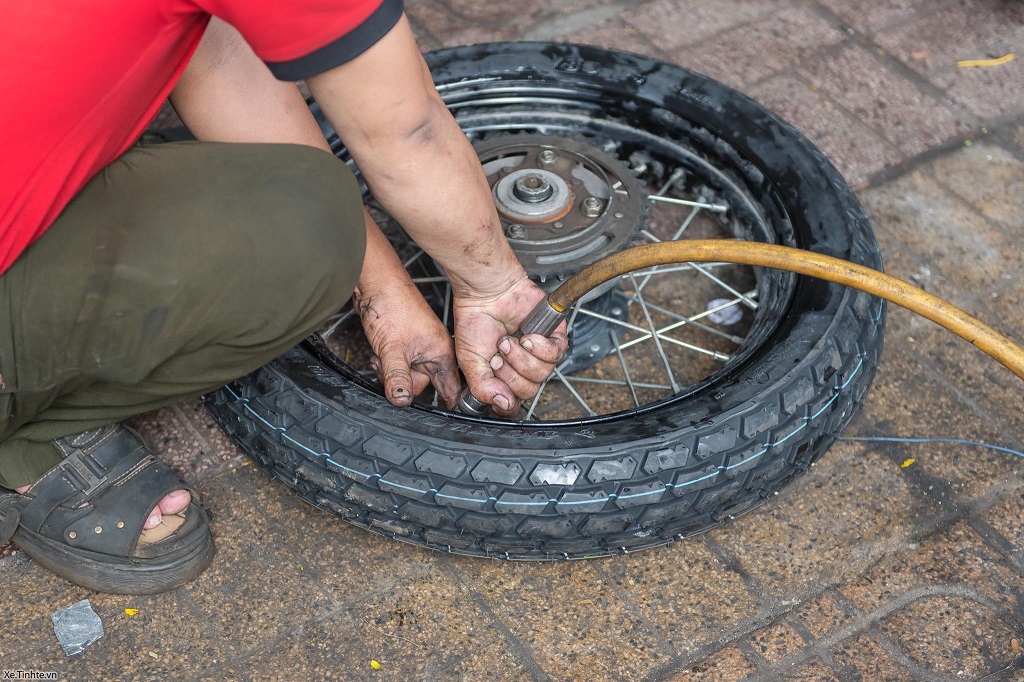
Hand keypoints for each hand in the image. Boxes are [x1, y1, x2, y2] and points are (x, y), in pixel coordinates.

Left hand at [355, 279, 460, 408]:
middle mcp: (433, 351)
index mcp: (441, 354)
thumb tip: (401, 401)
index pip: (451, 389)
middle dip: (401, 381)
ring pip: (406, 374)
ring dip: (390, 372)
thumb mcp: (393, 349)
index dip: (447, 405)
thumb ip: (397, 378)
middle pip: (421, 384)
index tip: (439, 420)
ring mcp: (418, 346)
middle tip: (386, 370)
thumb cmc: (392, 307)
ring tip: (380, 358)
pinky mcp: (404, 342)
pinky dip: (386, 362)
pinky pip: (397, 363)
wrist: (377, 283)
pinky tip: (377, 354)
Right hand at [453, 277, 567, 416]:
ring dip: (522, 358)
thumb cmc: (476, 322)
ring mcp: (539, 354)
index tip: (495, 386)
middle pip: (529, 391)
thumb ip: (482, 387)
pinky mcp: (553, 336)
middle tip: (497, 355)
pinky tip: (527, 337)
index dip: (506, 399)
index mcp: (504, 377)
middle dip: (510, 373)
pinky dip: (540, 348)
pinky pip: (556, 354)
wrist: (486, 292)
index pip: (514, 404)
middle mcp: (523, 368)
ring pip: (543, 374)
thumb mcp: (469, 362)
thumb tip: (503, 403)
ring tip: (508, 341)